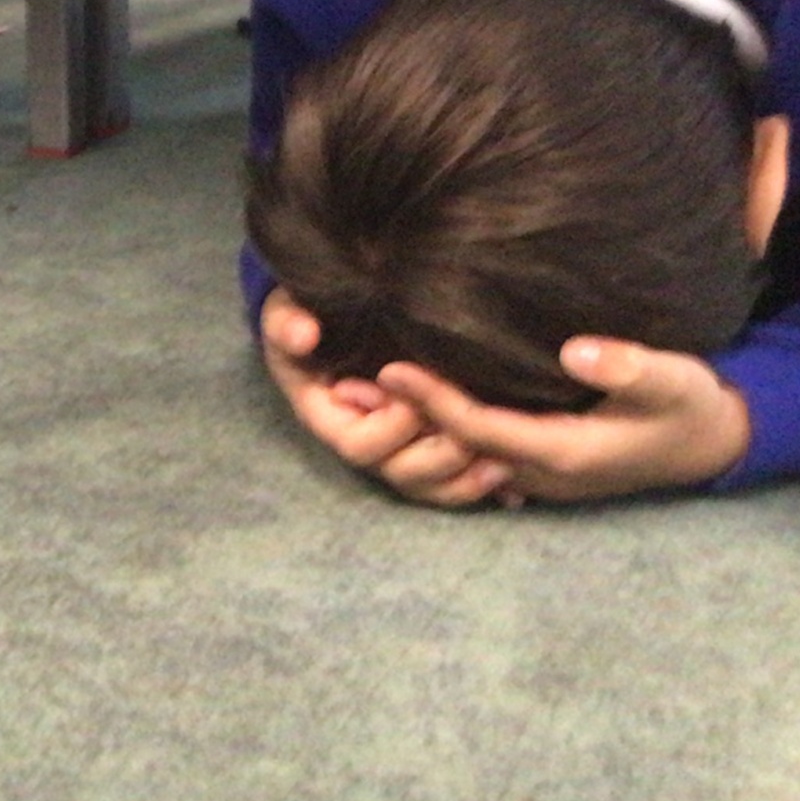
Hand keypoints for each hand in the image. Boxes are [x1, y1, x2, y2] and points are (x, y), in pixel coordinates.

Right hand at [260, 289, 516, 507]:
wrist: (329, 313)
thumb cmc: (308, 311)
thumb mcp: (286, 310)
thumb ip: (286, 322)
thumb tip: (304, 335)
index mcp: (328, 416)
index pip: (359, 444)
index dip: (394, 427)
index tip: (417, 394)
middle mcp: (361, 439)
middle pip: (399, 474)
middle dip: (440, 457)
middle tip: (474, 430)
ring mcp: (393, 448)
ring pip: (428, 486)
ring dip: (465, 479)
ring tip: (504, 463)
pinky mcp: (422, 445)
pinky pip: (449, 482)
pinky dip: (479, 487)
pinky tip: (513, 491)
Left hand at [373, 339, 751, 503]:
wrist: (711, 443)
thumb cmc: (691, 405)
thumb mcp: (675, 379)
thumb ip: (629, 365)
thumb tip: (573, 349)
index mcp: (563, 453)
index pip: (480, 427)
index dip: (433, 400)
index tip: (390, 368)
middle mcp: (539, 472)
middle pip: (455, 447)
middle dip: (403, 420)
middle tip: (343, 387)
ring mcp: (535, 474)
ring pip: (459, 453)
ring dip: (411, 427)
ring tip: (356, 393)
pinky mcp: (536, 463)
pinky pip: (474, 450)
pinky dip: (437, 429)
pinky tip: (404, 406)